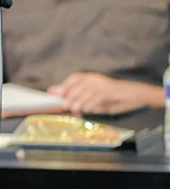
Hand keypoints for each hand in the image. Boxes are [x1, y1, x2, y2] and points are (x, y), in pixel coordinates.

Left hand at [47, 73, 161, 115]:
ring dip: (78, 105)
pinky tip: (89, 110)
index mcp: (91, 77)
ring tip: (77, 111)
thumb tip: (58, 96)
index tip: (55, 94)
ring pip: (83, 95)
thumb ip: (77, 97)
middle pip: (76, 88)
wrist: (134, 95)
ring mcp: (101, 85)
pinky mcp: (107, 92)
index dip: (64, 86)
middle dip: (69, 99)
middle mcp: (95, 79)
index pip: (74, 79)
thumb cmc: (112, 97)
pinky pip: (94, 100)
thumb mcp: (93, 97)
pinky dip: (90, 107)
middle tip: (65, 107)